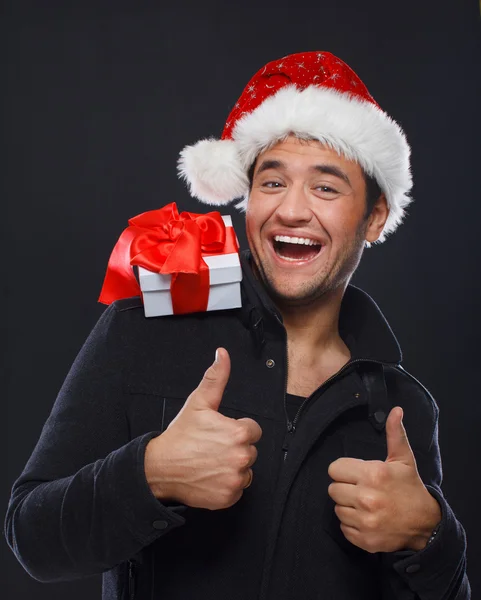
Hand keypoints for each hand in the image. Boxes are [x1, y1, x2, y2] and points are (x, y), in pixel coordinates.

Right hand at [144, 348, 261, 509]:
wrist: (160, 467)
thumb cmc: (180, 435)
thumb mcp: (199, 402)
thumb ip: (216, 377)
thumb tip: (222, 354)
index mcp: (238, 432)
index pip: (253, 430)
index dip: (236, 429)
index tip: (219, 433)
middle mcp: (241, 457)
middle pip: (250, 450)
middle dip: (234, 448)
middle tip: (212, 447)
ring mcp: (235, 479)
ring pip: (245, 470)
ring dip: (232, 467)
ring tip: (210, 461)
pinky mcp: (228, 497)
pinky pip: (238, 489)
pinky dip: (226, 484)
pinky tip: (210, 475)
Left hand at [328, 407, 441, 552]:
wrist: (425, 524)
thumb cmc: (410, 487)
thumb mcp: (403, 459)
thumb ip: (395, 434)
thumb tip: (395, 410)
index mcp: (372, 474)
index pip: (334, 469)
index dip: (344, 470)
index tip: (356, 474)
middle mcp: (366, 498)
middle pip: (333, 489)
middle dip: (345, 488)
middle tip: (361, 489)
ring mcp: (365, 521)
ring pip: (337, 508)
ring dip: (348, 506)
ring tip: (365, 504)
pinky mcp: (364, 539)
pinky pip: (343, 528)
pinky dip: (352, 524)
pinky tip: (367, 518)